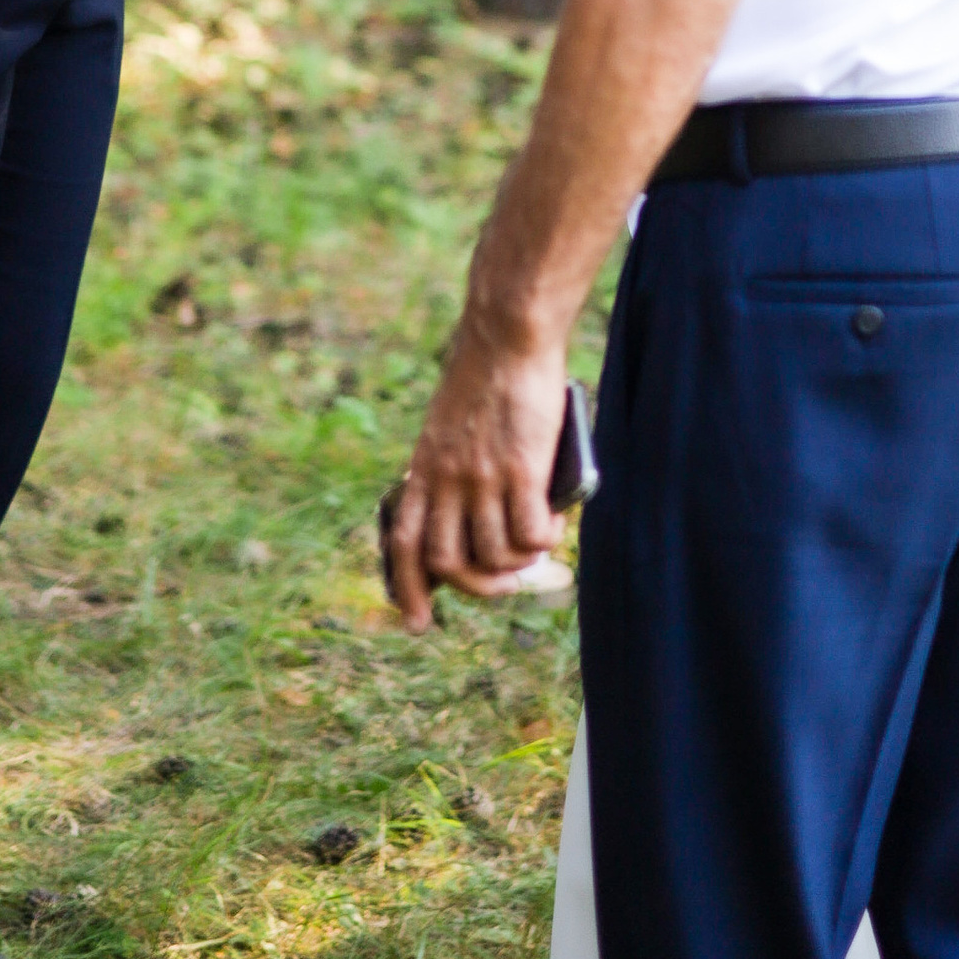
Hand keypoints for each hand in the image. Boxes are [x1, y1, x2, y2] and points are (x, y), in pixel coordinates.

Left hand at [384, 321, 569, 628]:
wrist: (505, 336)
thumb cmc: (484, 376)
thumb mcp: (447, 426)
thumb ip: (451, 469)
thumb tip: (478, 517)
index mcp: (423, 468)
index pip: (403, 542)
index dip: (406, 589)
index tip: (415, 622)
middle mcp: (445, 479)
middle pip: (449, 561)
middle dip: (478, 585)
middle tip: (506, 582)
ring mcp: (481, 477)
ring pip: (494, 554)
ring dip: (519, 564)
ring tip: (539, 547)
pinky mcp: (520, 470)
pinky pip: (530, 533)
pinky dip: (545, 541)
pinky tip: (555, 526)